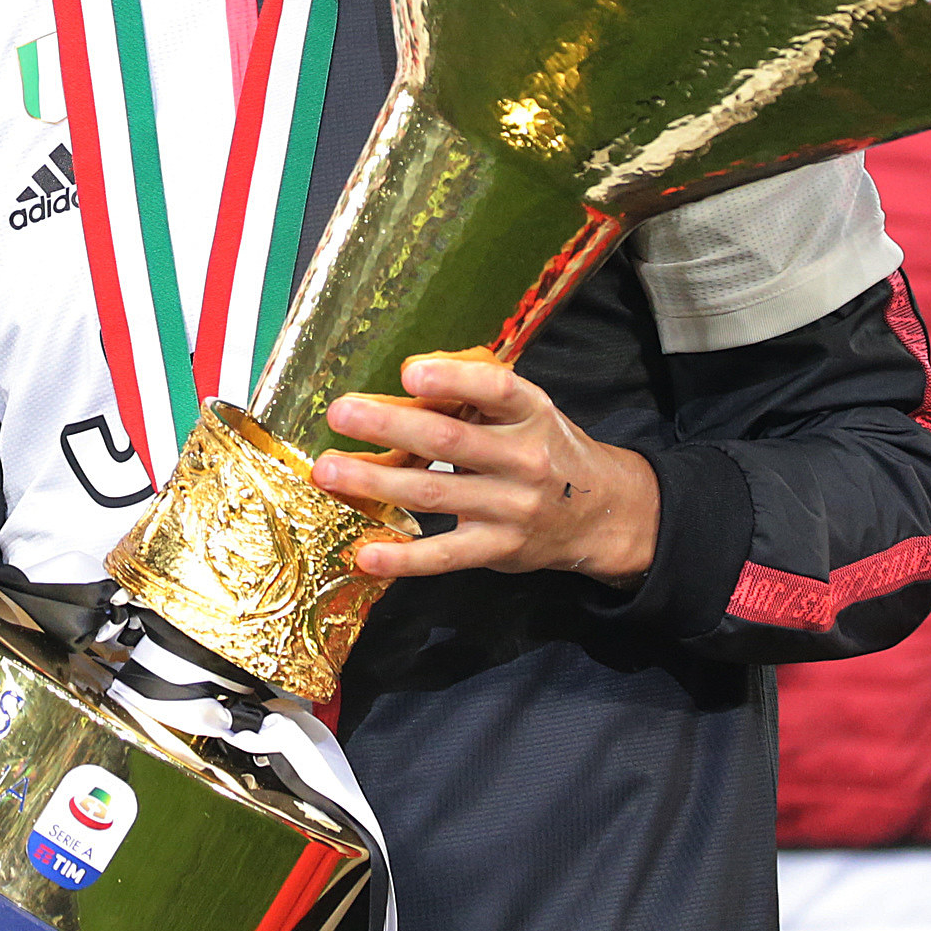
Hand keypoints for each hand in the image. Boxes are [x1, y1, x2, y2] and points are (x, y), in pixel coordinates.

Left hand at [315, 348, 659, 585]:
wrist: (601, 512)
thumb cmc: (545, 448)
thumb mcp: (526, 413)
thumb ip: (476, 398)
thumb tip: (405, 379)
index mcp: (530, 413)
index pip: (496, 390)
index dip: (453, 381)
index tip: (408, 373)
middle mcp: (524, 458)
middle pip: (450, 441)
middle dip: (390, 426)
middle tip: (340, 413)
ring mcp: (512, 508)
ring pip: (435, 493)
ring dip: (376, 481)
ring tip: (328, 471)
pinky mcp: (498, 549)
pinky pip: (445, 555)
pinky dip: (404, 558)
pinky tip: (365, 552)